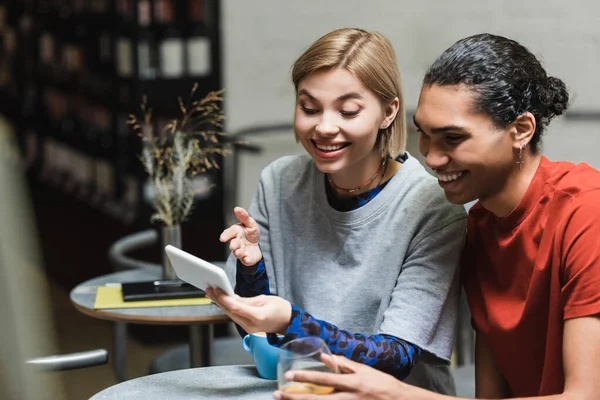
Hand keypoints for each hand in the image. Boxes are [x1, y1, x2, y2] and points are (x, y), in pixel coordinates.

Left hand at [205, 288, 291, 333]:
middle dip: (218, 300)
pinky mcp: (247, 327)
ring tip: (211, 293)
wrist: (289, 323)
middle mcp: (251, 325)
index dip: (224, 298)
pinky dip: (227, 308)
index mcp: (257, 316)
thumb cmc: (281, 309)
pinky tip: (221, 301)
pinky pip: (235, 317)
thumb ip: (247, 300)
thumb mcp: (265, 299)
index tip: (216, 289)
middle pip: (230, 312)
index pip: (236, 307)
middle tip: (209, 289)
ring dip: (220, 304)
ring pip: (231, 315)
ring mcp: (248, 328)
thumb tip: (232, 297)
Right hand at [220, 207, 261, 265]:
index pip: (229, 233)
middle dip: (233, 245)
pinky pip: (245, 260)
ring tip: (240, 252)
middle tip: (234, 245)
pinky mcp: (245, 258)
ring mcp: (240, 250)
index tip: (222, 238)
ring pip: (237, 252)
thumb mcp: (250, 223)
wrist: (257, 246)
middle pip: (233, 244)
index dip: (226, 235)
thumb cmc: (251, 234)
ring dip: (238, 252)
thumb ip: (244, 216)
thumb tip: (237, 208)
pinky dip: (246, 259)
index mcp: (236, 232)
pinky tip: (247, 258)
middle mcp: (237, 242)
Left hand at [273, 355, 418, 399]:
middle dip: (295, 399)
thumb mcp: (365, 370)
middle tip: (278, 395)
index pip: (324, 380)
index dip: (305, 379)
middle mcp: (349, 398)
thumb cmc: (383, 384)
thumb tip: (324, 357)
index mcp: (352, 382)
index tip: (288, 377)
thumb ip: (344, 364)